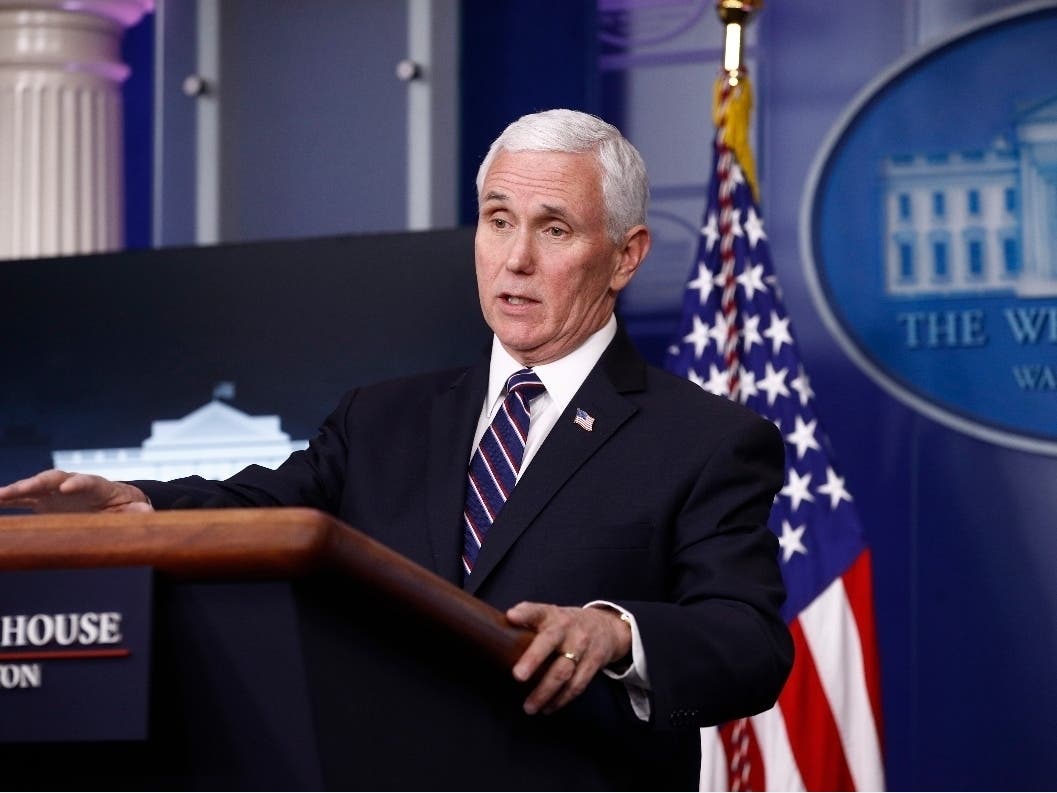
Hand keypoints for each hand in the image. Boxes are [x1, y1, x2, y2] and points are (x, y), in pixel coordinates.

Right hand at [0, 469, 152, 512]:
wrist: (114, 503)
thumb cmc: (125, 507)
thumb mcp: (135, 510)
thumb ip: (139, 511)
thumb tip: (147, 511)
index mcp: (98, 486)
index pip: (87, 481)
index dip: (77, 483)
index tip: (67, 488)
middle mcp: (74, 484)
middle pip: (54, 479)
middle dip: (38, 483)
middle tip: (22, 489)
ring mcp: (57, 492)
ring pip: (35, 487)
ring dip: (16, 490)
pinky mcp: (45, 501)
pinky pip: (24, 499)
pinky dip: (9, 499)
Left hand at [506, 602, 631, 715]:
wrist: (606, 627)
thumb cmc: (567, 625)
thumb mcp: (550, 616)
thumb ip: (528, 622)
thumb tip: (496, 632)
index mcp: (552, 615)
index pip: (537, 610)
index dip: (524, 613)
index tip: (511, 616)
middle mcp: (567, 628)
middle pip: (550, 642)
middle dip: (533, 659)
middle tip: (518, 676)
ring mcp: (582, 646)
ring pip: (563, 671)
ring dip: (545, 692)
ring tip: (529, 707)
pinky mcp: (593, 663)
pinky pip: (577, 685)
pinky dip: (562, 699)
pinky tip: (548, 708)